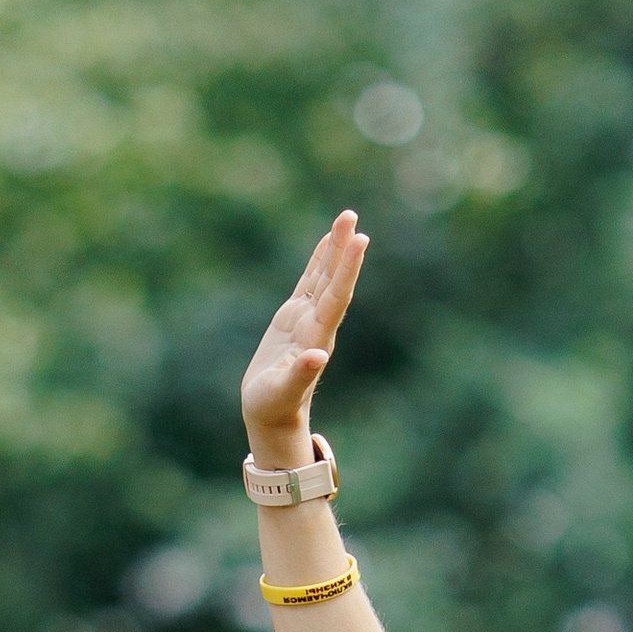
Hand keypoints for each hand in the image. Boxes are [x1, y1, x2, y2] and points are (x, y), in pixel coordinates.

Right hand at [241, 210, 368, 463]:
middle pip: (333, 279)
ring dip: (334, 248)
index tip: (359, 240)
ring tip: (345, 218)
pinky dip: (319, 261)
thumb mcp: (283, 392)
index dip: (348, 268)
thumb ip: (301, 375)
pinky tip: (326, 243)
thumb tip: (317, 355)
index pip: (336, 296)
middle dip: (342, 248)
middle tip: (351, 215)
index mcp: (316, 336)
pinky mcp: (294, 318)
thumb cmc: (274, 407)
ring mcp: (307, 319)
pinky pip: (309, 283)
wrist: (273, 415)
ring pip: (324, 276)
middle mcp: (317, 324)